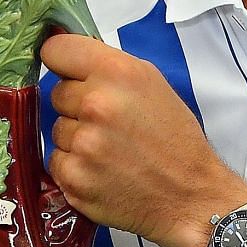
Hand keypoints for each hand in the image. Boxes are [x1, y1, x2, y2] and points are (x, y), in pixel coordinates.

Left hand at [41, 33, 246, 246]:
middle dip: (77, 105)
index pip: (56, 50)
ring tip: (110, 150)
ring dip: (77, 138)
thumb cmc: (175, 139)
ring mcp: (83, 144)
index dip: (62, 61)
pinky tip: (103, 171)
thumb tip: (68, 58)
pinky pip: (57, 161)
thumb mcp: (153, 85)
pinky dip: (76, 167)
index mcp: (118, 73)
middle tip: (110, 123)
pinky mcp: (73, 178)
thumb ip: (110, 68)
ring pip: (57, 129)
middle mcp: (97, 104)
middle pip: (56, 93)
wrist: (190, 195)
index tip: (69, 72)